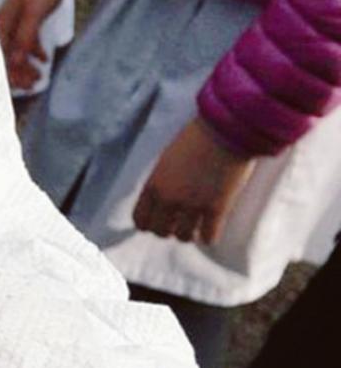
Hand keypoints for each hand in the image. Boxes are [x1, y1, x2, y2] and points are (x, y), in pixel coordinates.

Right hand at [0, 0, 76, 89]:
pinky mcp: (30, 16)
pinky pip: (27, 39)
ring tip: (38, 77)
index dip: (5, 73)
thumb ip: (24, 38)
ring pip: (16, 49)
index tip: (16, 88)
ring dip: (25, 65)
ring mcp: (17, 19)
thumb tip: (15, 63)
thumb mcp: (34, 12)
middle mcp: (5, 22)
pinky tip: (44, 58)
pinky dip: (34, 51)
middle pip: (5, 55)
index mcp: (1, 21)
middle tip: (32, 85)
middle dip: (16, 73)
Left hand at [133, 118, 255, 244]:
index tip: (159, 221)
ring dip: (189, 234)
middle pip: (160, 231)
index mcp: (153, 186)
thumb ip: (162, 181)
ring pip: (184, 237)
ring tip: (196, 227)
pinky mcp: (217, 208)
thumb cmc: (197, 137)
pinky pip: (209, 236)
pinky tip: (211, 232)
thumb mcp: (168, 159)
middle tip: (179, 223)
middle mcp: (168, 200)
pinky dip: (209, 237)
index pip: (141, 219)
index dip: (149, 223)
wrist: (226, 130)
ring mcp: (192, 206)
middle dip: (169, 229)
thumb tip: (163, 199)